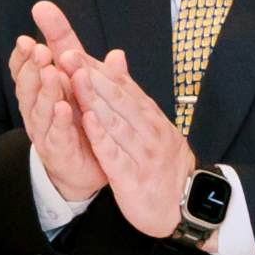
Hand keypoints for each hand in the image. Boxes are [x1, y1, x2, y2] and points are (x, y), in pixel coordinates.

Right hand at [13, 6, 107, 202]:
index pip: (26, 72)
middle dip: (32, 67)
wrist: (86, 170)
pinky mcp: (59, 151)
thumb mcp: (87, 98)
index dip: (23, 57)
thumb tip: (118, 52)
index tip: (25, 39)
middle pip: (29, 86)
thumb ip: (103, 80)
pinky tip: (63, 107)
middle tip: (38, 49)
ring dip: (45, 90)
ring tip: (50, 72)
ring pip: (40, 109)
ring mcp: (46, 132)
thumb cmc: (83, 129)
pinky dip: (59, 121)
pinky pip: (57, 134)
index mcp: (42, 95)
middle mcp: (38, 112)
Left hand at [69, 52, 195, 238]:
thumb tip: (114, 55)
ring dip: (94, 100)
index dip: (96, 68)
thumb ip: (128, 92)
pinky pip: (116, 155)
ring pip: (116, 122)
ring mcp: (143, 153)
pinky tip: (88, 122)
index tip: (71, 48)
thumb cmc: (161, 162)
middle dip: (91, 76)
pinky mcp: (134, 178)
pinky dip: (103, 138)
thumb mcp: (148, 124)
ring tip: (74, 79)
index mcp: (149, 115)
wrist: (186, 205)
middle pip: (117, 99)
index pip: (120, 86)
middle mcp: (149, 129)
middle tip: (67, 54)